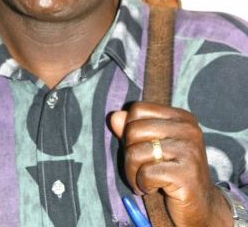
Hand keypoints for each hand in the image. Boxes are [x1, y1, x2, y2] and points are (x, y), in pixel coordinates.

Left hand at [110, 102, 232, 226]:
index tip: (139, 148)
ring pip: (136, 153)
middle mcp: (188, 129)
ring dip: (133, 173)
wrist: (201, 205)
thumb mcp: (150, 146)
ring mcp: (189, 151)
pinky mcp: (186, 174)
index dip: (129, 130)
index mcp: (180, 117)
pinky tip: (156, 188)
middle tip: (140, 169)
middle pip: (133, 130)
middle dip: (129, 154)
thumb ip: (132, 129)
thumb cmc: (170, 171)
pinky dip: (143, 184)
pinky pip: (146, 174)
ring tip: (145, 181)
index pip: (138, 109)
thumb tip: (114, 117)